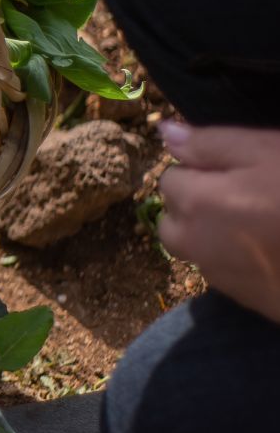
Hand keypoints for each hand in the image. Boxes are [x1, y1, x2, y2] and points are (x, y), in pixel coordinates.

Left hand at [158, 120, 279, 324]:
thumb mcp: (266, 152)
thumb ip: (210, 143)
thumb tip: (164, 131)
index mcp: (196, 203)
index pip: (170, 179)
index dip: (200, 170)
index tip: (236, 170)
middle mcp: (196, 244)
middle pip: (173, 220)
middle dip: (195, 206)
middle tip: (244, 195)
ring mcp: (221, 277)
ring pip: (196, 249)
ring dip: (211, 234)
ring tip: (259, 222)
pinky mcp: (247, 300)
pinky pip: (224, 273)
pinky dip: (237, 259)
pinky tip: (273, 249)